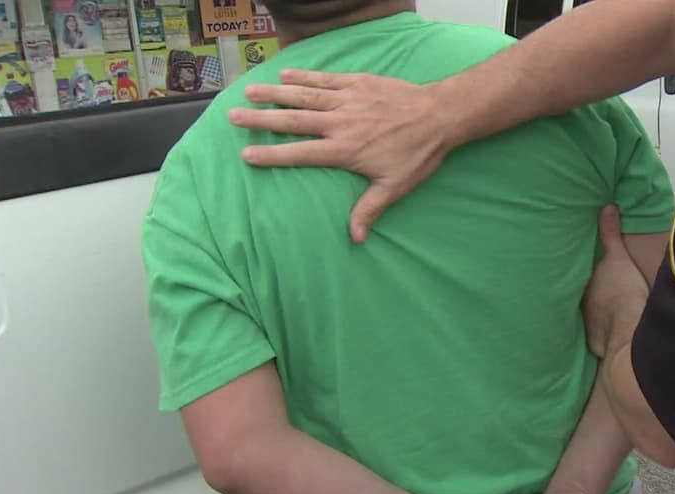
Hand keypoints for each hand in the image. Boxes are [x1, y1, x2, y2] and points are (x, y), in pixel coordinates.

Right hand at [228, 69, 454, 242]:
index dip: (272, 156)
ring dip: (275, 93)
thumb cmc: (419, 154)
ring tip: (249, 91)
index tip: (246, 156)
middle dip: (262, 120)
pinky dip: (305, 76)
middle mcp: (340, 123)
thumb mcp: (395, 187)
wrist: (439, 116)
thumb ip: (370, 210)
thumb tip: (355, 238)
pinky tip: (285, 75)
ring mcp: (348, 100)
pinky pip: (325, 79)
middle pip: (293, 121)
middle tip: (234, 117)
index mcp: (345, 150)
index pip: (300, 154)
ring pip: (304, 96)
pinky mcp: (358, 83)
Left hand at [583, 206, 649, 357]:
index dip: (569, 272)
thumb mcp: (618, 258)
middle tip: (583, 288)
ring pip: (583, 317)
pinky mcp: (596, 344)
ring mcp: (585, 327)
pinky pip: (594, 336)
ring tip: (591, 310)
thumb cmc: (621, 293)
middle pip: (574, 297)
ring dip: (586, 315)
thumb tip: (607, 207)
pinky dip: (597, 333)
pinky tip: (601, 333)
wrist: (627, 334)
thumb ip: (609, 234)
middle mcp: (576, 307)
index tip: (569, 267)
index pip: (568, 277)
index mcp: (578, 286)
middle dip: (575, 293)